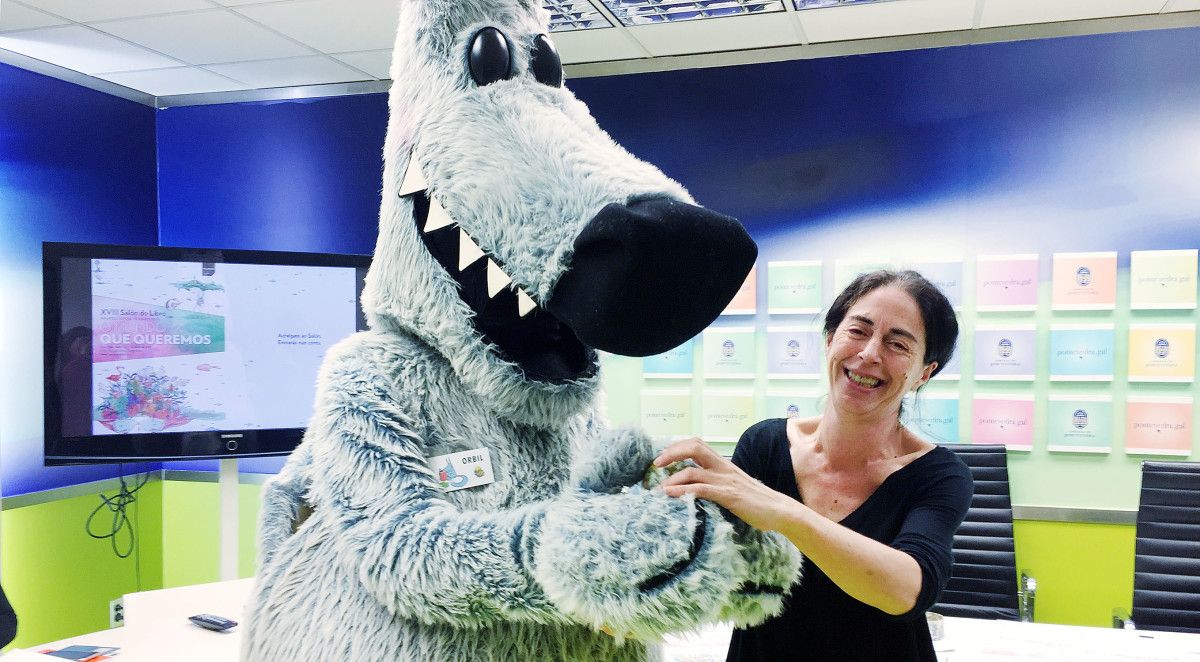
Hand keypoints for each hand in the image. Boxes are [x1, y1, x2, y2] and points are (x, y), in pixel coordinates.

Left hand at [654, 438, 795, 533]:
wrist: (780, 511)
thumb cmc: (756, 501)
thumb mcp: (733, 486)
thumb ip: (717, 482)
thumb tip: (696, 487)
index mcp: (724, 464)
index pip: (698, 444)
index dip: (678, 447)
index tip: (663, 457)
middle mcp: (723, 468)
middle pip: (694, 447)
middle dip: (672, 453)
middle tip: (656, 464)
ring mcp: (726, 481)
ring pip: (693, 470)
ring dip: (673, 478)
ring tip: (660, 488)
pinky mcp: (729, 496)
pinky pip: (702, 489)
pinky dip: (683, 490)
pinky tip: (671, 495)